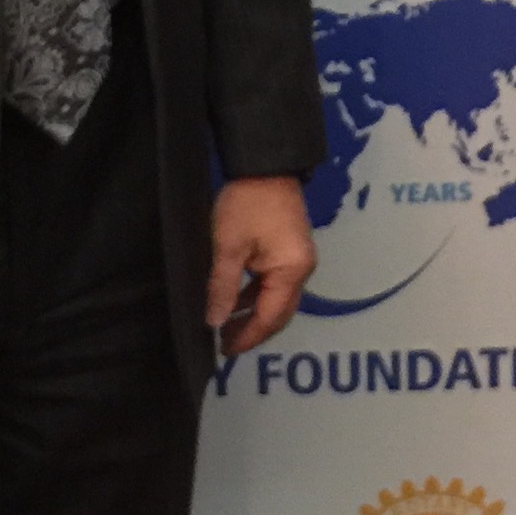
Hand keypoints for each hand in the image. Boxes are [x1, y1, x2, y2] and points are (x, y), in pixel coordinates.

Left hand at [208, 175, 315, 355]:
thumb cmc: (246, 204)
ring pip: (277, 298)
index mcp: (291, 271)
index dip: (248, 336)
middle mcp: (302, 269)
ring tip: (225, 325)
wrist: (265, 164)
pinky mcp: (291, 249)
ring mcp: (299, 258)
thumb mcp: (228, 247)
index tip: (224, 350)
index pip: (270, 317)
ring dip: (254, 313)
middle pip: (279, 312)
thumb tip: (214, 322)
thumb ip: (223, 287)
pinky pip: (276, 282)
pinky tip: (237, 300)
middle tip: (224, 344)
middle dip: (253, 330)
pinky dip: (257, 295)